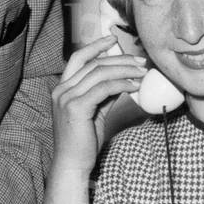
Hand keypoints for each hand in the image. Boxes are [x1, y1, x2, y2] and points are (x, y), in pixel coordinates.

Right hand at [50, 33, 146, 172]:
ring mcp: (66, 98)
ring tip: (142, 72)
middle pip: (93, 63)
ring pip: (99, 73)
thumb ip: (103, 95)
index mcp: (62, 88)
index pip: (78, 58)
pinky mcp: (76, 107)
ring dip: (125, 70)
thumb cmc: (83, 141)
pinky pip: (104, 88)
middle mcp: (61, 90)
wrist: (72, 164)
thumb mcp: (94, 112)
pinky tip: (134, 86)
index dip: (95, 46)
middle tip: (140, 60)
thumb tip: (122, 80)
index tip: (113, 39)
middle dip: (119, 58)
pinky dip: (122, 84)